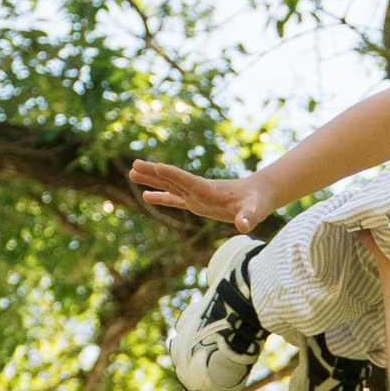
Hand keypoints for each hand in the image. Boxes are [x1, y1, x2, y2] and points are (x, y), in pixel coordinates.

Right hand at [130, 157, 265, 229]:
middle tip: (134, 165)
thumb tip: (243, 225)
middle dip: (154, 174)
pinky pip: (175, 199)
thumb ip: (248, 217)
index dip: (173, 174)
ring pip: (169, 186)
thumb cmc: (257, 203)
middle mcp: (198, 190)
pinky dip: (161, 197)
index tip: (156, 166)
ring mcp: (195, 195)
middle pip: (172, 180)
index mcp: (209, 190)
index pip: (188, 181)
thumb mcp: (255, 211)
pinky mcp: (196, 202)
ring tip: (132, 173)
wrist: (258, 195)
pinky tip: (145, 196)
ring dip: (152, 181)